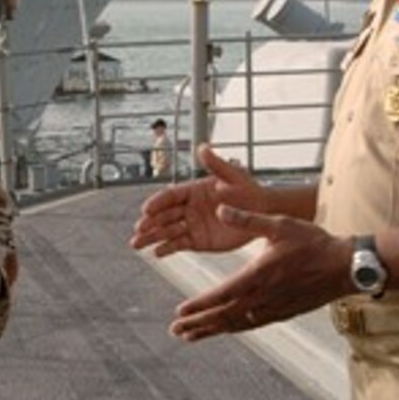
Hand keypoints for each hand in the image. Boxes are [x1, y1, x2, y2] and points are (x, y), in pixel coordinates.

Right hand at [129, 144, 264, 256]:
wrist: (262, 213)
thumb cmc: (248, 190)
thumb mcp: (233, 176)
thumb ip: (216, 164)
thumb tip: (202, 147)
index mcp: (192, 190)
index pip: (170, 196)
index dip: (157, 202)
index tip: (146, 209)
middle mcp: (187, 208)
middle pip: (163, 215)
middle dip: (149, 222)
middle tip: (138, 229)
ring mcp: (191, 225)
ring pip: (167, 231)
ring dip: (151, 237)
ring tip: (136, 244)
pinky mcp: (197, 241)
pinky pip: (179, 244)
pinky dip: (167, 248)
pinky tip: (157, 253)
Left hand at [170, 205, 350, 340]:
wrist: (344, 266)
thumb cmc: (313, 242)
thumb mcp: (279, 224)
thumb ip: (247, 218)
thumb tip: (220, 208)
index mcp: (259, 275)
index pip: (222, 294)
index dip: (199, 305)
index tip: (180, 312)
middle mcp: (263, 297)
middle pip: (224, 316)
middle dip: (198, 324)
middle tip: (175, 331)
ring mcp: (273, 308)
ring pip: (237, 324)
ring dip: (212, 330)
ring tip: (190, 336)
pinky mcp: (283, 312)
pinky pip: (252, 324)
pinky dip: (234, 328)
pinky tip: (224, 329)